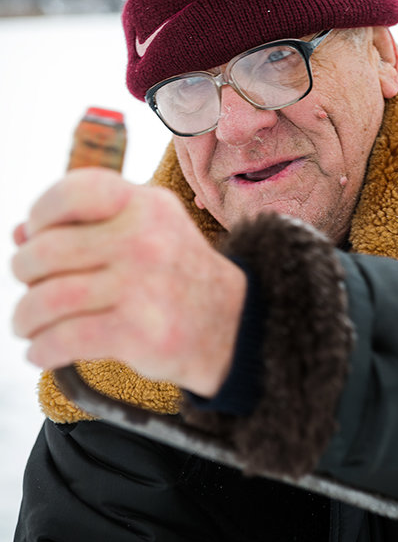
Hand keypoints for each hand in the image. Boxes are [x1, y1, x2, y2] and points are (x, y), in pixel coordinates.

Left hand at [11, 168, 246, 396]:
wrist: (232, 325)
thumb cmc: (175, 275)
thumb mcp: (146, 232)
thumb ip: (87, 227)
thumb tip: (19, 234)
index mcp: (146, 205)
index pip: (75, 191)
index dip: (42, 212)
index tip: (38, 234)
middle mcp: (145, 239)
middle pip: (47, 251)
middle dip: (24, 271)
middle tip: (30, 286)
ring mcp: (143, 286)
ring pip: (48, 299)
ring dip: (24, 316)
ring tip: (26, 324)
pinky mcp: (139, 333)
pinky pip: (64, 339)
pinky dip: (41, 348)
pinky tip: (42, 350)